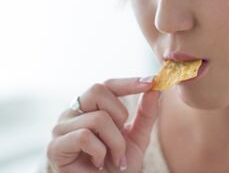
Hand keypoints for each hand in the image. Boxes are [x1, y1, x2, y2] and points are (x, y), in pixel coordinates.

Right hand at [46, 76, 160, 171]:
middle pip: (97, 90)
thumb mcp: (138, 137)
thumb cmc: (118, 164)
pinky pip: (84, 136)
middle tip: (122, 134)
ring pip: (97, 118)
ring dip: (115, 141)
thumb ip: (146, 113)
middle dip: (119, 113)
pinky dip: (100, 151)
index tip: (150, 82)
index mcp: (90, 107)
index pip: (108, 85)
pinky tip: (98, 163)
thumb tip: (156, 88)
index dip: (128, 82)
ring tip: (114, 157)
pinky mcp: (55, 147)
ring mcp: (61, 128)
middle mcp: (73, 112)